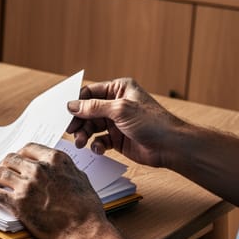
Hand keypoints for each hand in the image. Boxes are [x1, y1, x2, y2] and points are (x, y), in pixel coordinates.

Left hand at [0, 143, 106, 238]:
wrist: (83, 232)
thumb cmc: (87, 209)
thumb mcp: (81, 179)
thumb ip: (65, 169)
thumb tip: (57, 167)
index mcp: (55, 160)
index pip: (28, 148)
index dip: (20, 154)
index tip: (17, 161)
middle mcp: (39, 169)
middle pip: (11, 159)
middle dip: (6, 165)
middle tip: (4, 174)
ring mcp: (27, 186)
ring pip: (0, 173)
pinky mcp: (18, 203)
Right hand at [66, 78, 183, 167]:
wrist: (171, 147)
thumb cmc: (154, 123)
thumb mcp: (120, 109)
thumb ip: (94, 107)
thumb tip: (72, 105)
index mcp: (119, 89)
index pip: (90, 92)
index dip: (77, 102)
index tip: (66, 113)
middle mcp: (116, 104)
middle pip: (87, 111)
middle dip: (79, 122)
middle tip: (71, 131)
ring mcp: (116, 122)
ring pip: (91, 126)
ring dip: (84, 135)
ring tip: (81, 142)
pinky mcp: (117, 139)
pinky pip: (99, 140)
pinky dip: (95, 145)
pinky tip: (99, 149)